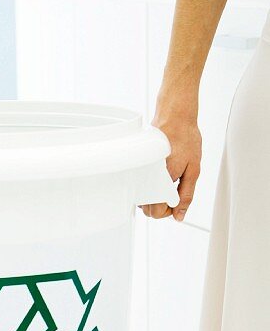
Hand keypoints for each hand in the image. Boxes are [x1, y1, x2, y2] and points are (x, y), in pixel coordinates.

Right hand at [142, 95, 201, 222]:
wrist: (174, 116)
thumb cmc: (184, 137)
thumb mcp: (194, 169)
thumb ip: (187, 194)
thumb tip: (180, 214)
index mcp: (161, 181)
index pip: (156, 212)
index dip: (169, 211)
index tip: (177, 201)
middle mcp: (146, 179)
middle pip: (148, 209)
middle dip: (161, 206)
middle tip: (174, 192)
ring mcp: (139, 173)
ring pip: (142, 200)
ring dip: (154, 197)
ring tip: (168, 181)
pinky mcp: (137, 168)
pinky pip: (139, 187)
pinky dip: (149, 187)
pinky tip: (160, 175)